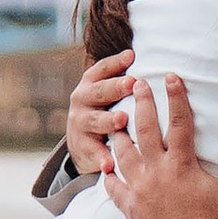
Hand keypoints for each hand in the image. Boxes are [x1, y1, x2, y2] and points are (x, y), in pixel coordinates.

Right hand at [65, 47, 135, 175]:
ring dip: (109, 120)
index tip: (132, 56)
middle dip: (115, 87)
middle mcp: (82, 99)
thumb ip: (121, 77)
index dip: (116, 62)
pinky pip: (93, 151)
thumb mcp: (108, 92)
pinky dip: (101, 157)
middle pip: (99, 91)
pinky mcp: (81, 146)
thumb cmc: (104, 109)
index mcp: (91, 83)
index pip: (102, 68)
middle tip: (131, 83)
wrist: (81, 142)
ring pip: (95, 120)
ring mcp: (80, 123)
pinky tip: (110, 164)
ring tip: (122, 120)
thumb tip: (137, 54)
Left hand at [103, 75, 217, 218]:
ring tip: (116, 120)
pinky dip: (110, 176)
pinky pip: (114, 188)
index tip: (170, 76)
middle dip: (141, 103)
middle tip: (136, 84)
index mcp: (182, 165)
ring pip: (122, 154)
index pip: (179, 122)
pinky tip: (107, 166)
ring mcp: (139, 189)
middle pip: (144, 129)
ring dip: (119, 134)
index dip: (176, 97)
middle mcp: (156, 172)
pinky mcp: (129, 208)